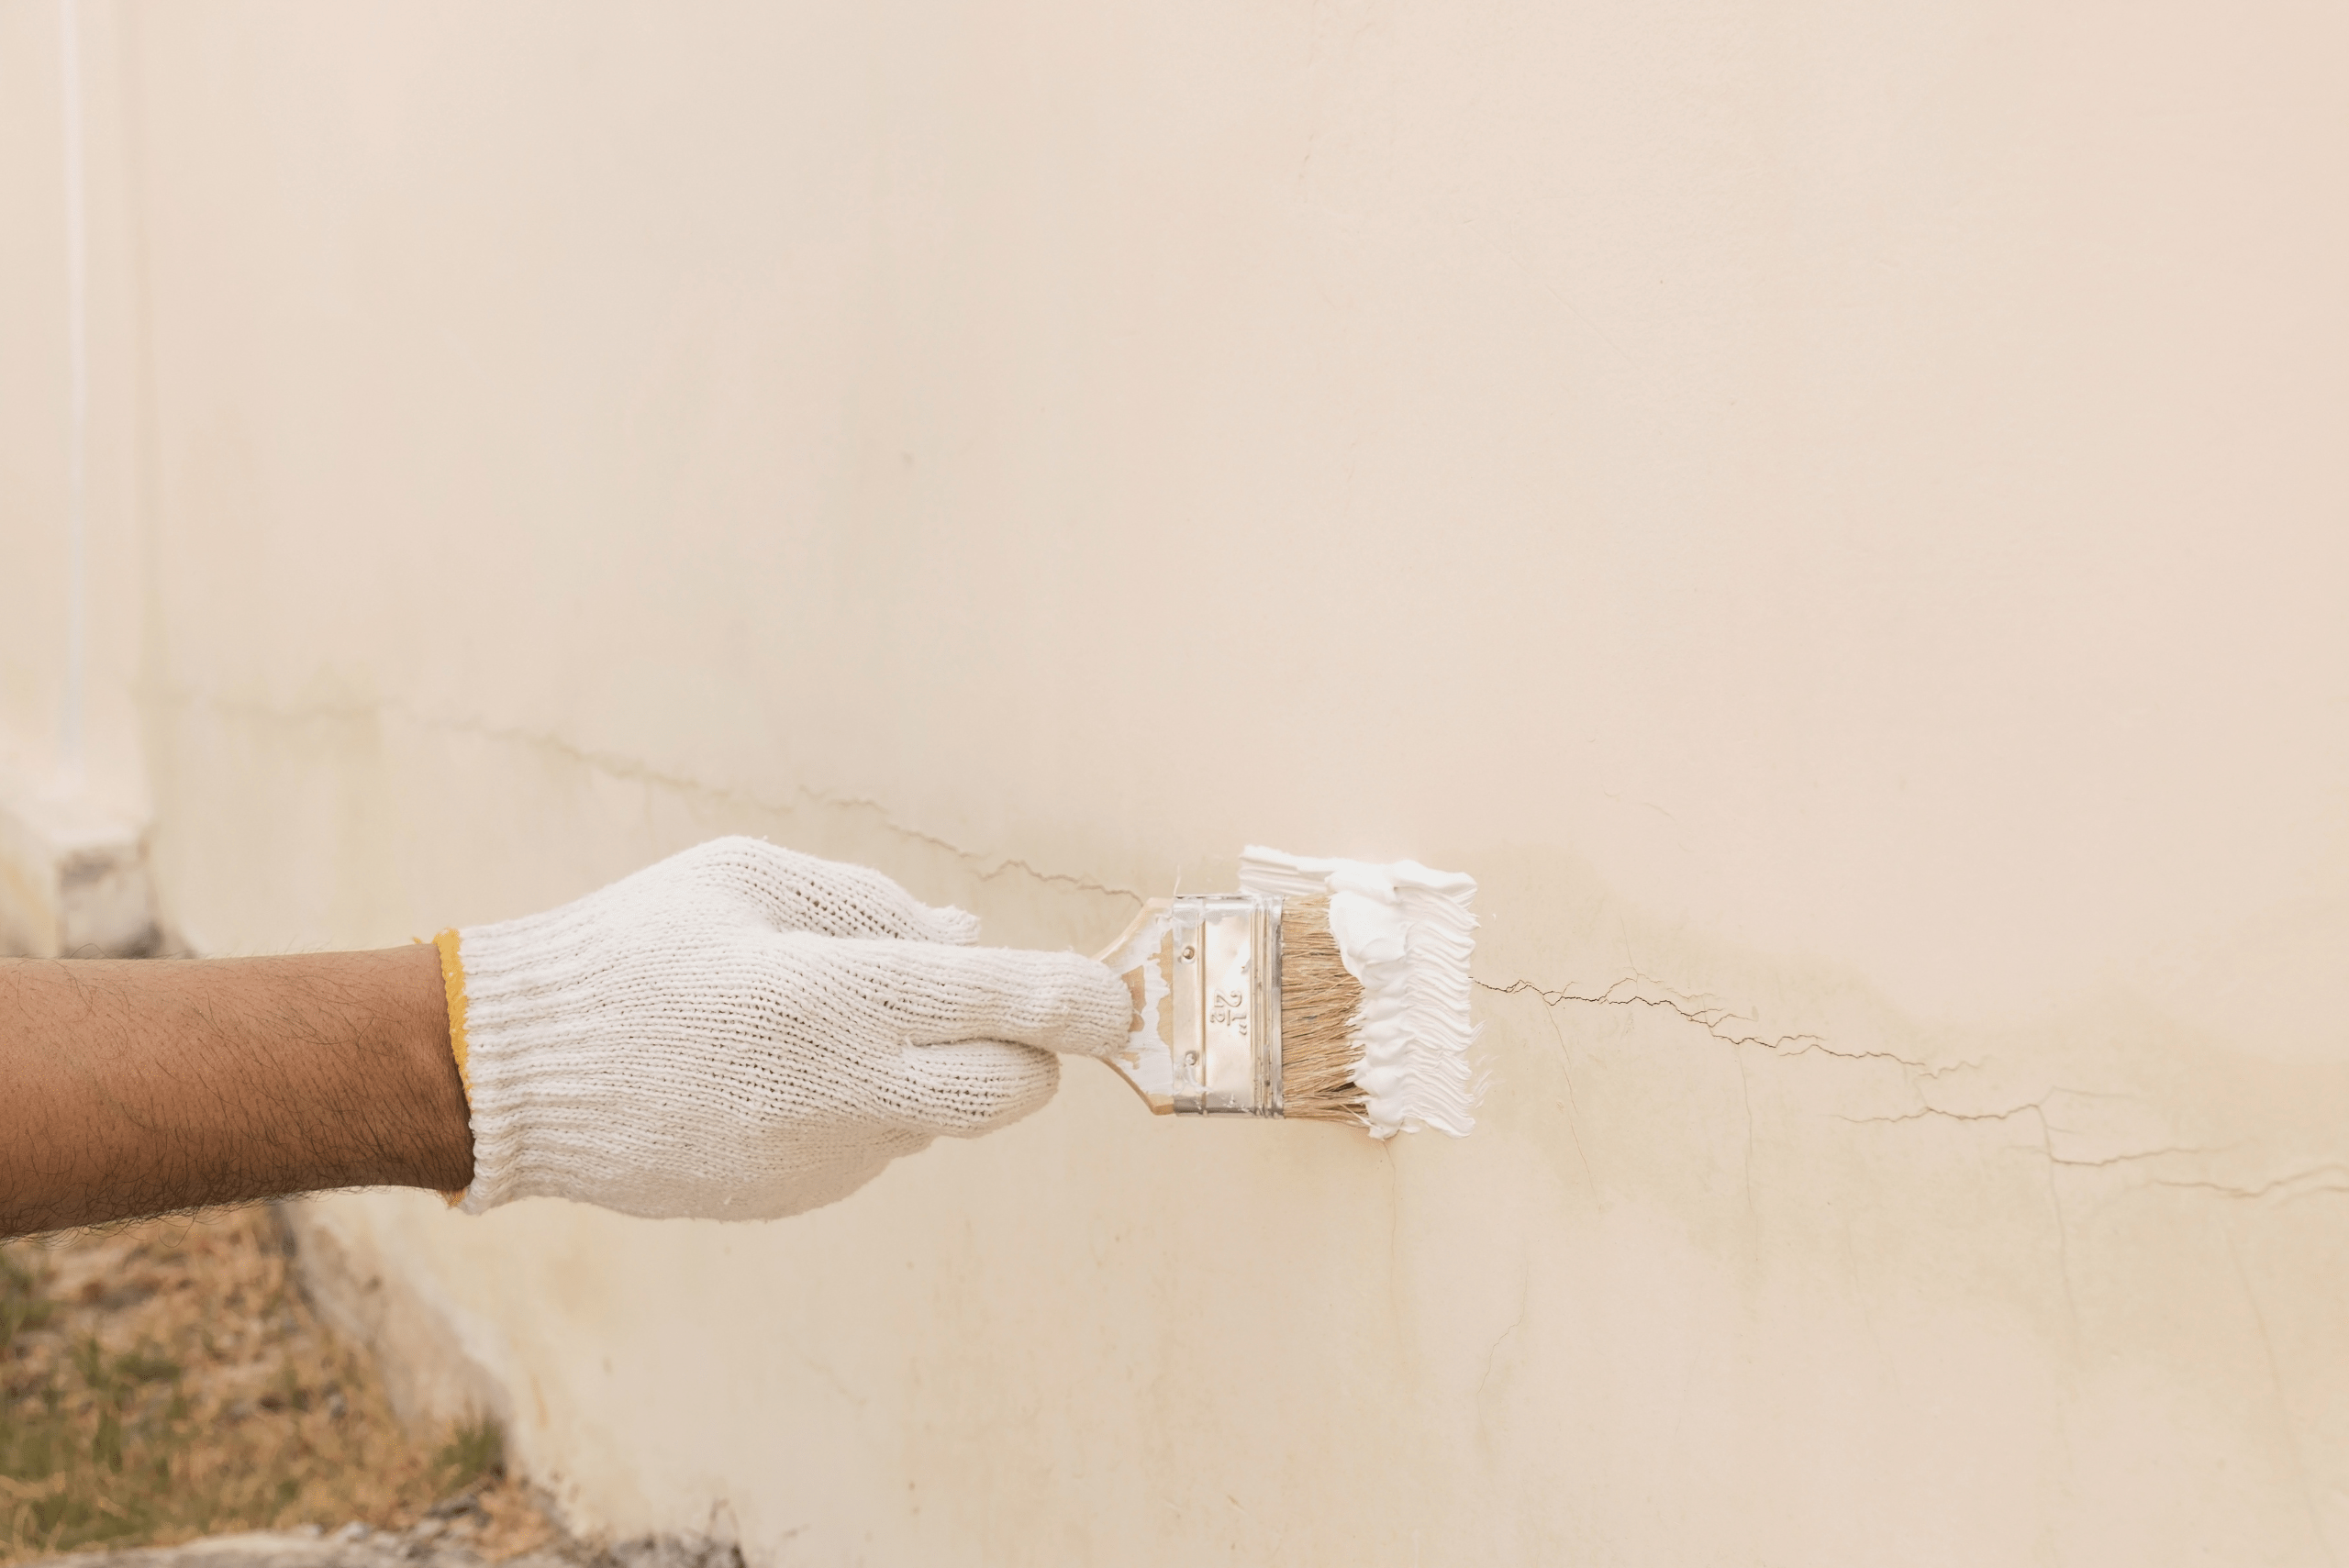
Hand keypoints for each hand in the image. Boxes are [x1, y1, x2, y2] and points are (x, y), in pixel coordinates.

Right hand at [450, 837, 1128, 1220]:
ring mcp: (822, 1158)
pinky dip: (864, 1105)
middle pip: (1012, 1094)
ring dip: (928, 1072)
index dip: (1086, 1003)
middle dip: (1030, 1053)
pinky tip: (780, 1072)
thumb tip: (969, 936)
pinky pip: (872, 1146)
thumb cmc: (637, 946)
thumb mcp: (752, 879)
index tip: (1115, 998)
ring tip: (826, 1022)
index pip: (1014, 1007)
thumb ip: (875, 907)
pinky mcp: (794, 1198)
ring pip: (939, 1119)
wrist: (515, 1074)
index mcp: (839, 995)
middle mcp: (846, 1090)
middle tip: (991, 1007)